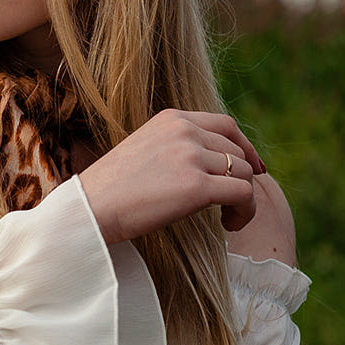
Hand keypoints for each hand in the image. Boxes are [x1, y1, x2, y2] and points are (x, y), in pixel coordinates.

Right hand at [77, 109, 265, 243]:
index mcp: (172, 119)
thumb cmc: (112, 190)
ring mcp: (191, 156)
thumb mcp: (145, 150)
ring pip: (243, 173)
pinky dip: (246, 211)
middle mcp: (185, 130)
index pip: (226, 125)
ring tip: (228, 220)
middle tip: (232, 206)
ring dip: (244, 199)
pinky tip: (230, 225)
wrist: (90, 208)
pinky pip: (243, 194)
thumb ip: (176, 147)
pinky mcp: (196, 186)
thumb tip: (214, 163)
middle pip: (237, 151)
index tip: (254, 169)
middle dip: (243, 179)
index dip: (245, 147)